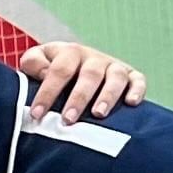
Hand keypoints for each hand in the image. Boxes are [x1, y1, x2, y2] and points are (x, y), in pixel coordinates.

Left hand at [15, 39, 142, 123]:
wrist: (77, 66)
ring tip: (98, 114)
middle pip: (89, 75)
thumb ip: (33, 64)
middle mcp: (94, 58)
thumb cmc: (51, 70)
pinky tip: (131, 103)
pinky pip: (138, 80)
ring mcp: (113, 66)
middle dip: (78, 98)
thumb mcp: (36, 62)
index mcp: (69, 52)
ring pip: (115, 78)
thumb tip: (43, 73)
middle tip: (68, 119)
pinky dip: (137, 90)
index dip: (47, 93)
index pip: (59, 70)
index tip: (37, 114)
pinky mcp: (131, 75)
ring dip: (108, 96)